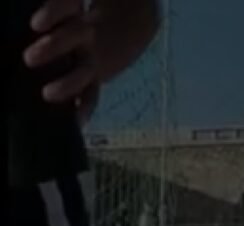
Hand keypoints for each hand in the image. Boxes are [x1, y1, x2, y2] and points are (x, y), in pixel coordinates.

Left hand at [23, 0, 99, 122]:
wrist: (134, 21)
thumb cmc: (91, 12)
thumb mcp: (75, 7)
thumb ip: (59, 10)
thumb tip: (36, 24)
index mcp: (77, 11)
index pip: (66, 7)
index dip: (54, 14)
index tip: (36, 25)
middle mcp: (87, 32)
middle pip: (74, 37)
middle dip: (54, 48)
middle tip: (30, 59)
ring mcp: (94, 56)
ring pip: (84, 70)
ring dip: (68, 84)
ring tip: (49, 95)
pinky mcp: (98, 75)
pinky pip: (92, 92)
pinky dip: (86, 105)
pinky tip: (78, 118)